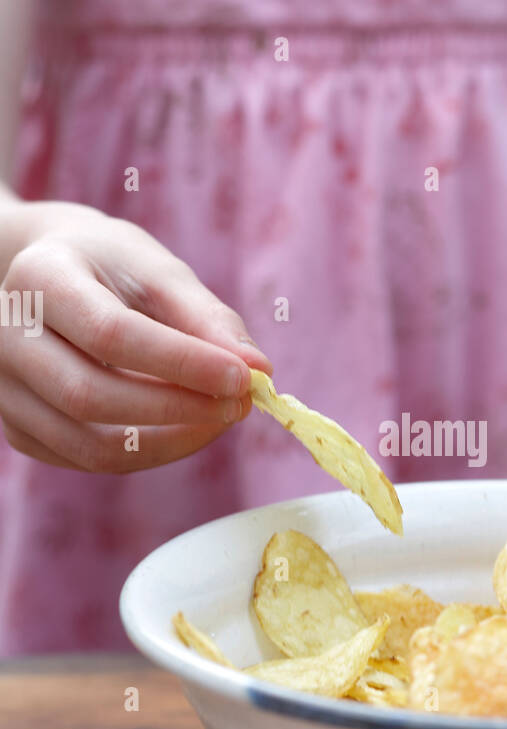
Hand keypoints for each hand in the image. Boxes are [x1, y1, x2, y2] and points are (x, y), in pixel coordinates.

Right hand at [0, 202, 271, 472]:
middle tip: (240, 405)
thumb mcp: (156, 270)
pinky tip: (184, 426)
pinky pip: (89, 460)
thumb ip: (207, 317)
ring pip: (90, 445)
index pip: (110, 334)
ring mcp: (5, 391)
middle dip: (179, 409)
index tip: (242, 378)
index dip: (182, 363)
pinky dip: (148, 452)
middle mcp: (5, 338)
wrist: (45, 279)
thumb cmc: (108, 268)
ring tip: (220, 418)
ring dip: (171, 442)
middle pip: (91, 397)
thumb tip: (259, 371)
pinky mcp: (19, 429)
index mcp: (40, 279)